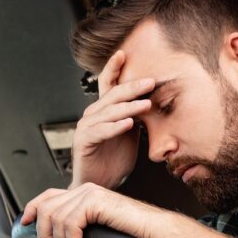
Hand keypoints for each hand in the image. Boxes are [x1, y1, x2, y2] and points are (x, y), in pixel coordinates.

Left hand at [21, 183, 153, 237]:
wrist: (152, 231)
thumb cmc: (130, 234)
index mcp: (83, 195)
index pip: (47, 196)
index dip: (31, 208)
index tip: (24, 222)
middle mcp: (84, 190)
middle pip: (46, 209)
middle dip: (47, 235)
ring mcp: (89, 193)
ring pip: (56, 219)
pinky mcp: (95, 201)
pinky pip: (70, 225)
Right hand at [70, 50, 154, 188]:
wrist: (101, 184)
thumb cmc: (115, 160)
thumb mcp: (131, 134)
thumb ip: (136, 117)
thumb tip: (153, 100)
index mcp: (104, 110)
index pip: (108, 84)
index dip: (114, 69)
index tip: (124, 53)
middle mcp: (93, 115)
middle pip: (112, 96)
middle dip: (132, 88)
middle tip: (150, 82)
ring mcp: (86, 127)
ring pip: (108, 112)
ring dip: (128, 107)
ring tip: (146, 105)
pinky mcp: (83, 141)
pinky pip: (100, 131)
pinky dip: (114, 127)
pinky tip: (128, 123)